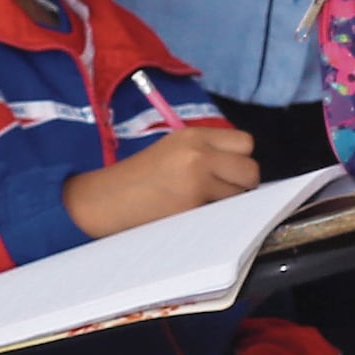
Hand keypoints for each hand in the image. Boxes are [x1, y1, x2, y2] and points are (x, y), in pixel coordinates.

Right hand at [66, 122, 262, 238]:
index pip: (245, 143)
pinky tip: (193, 216)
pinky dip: (216, 218)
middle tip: (219, 192)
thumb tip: (243, 171)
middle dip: (242, 184)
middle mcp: (199, 154)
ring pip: (240, 196)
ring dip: (230, 204)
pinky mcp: (193, 208)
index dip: (239, 159)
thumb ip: (207, 153)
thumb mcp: (172, 151)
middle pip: (251, 170)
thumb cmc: (138, 179)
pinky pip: (223, 214)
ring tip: (201, 204)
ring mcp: (197, 182)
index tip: (227, 171)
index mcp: (193, 136)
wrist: (104, 200)